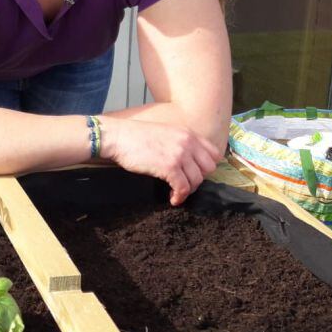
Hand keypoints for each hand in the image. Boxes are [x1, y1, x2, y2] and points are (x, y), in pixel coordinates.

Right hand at [98, 116, 220, 205]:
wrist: (118, 136)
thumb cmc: (135, 136)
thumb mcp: (165, 132)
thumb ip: (180, 142)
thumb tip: (188, 161)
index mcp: (188, 133)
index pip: (214, 153)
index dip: (206, 167)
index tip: (195, 173)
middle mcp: (188, 142)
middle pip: (209, 168)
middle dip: (198, 179)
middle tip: (185, 183)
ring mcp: (180, 155)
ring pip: (197, 180)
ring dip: (187, 190)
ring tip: (176, 193)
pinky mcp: (169, 167)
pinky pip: (183, 188)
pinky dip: (179, 196)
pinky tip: (172, 199)